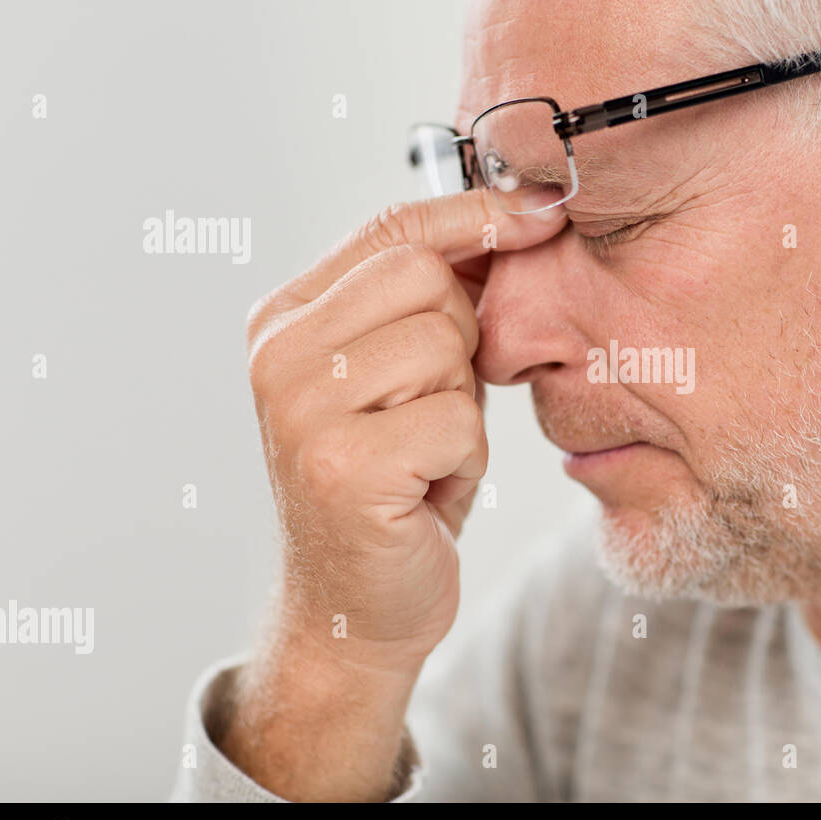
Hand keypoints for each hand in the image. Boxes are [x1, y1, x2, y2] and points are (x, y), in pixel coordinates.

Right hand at [219, 187, 565, 800]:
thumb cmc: (396, 484)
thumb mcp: (406, 377)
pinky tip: (426, 490)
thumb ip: (432, 303)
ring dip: (462, 406)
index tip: (542, 211)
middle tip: (434, 404)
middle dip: (462, 338)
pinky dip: (464, 459)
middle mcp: (277, 354)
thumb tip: (517, 215)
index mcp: (285, 319)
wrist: (356, 608)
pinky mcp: (342, 466)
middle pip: (426, 278)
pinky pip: (458, 419)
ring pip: (447, 345)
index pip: (391, 229)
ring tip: (426, 452)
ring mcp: (301, 409)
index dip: (475, 213)